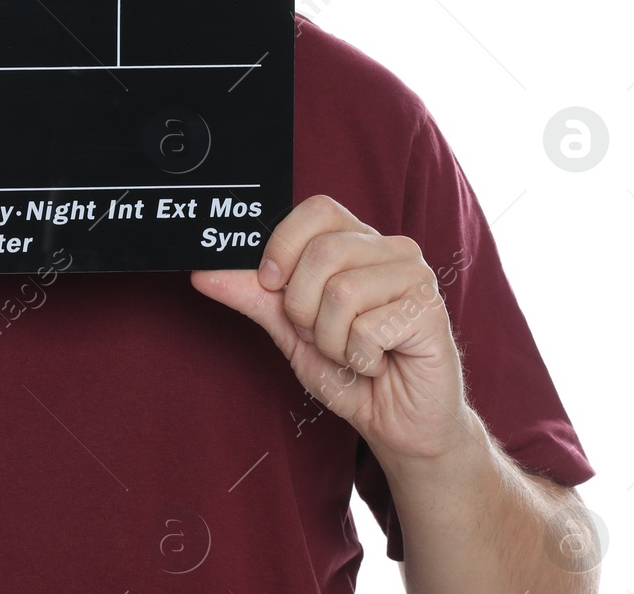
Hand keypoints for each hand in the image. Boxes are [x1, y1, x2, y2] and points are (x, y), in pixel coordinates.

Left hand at [190, 193, 470, 463]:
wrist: (398, 425)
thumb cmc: (351, 371)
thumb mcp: (291, 330)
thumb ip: (253, 296)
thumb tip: (203, 272)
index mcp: (359, 242)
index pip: (317, 209)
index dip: (284, 245)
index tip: (272, 285)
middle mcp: (391, 249)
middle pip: (322, 252)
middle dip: (303, 309)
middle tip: (322, 337)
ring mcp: (415, 276)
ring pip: (342, 292)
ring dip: (331, 340)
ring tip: (352, 353)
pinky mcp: (430, 310)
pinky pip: (368, 327)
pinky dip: (359, 358)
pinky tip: (378, 364)